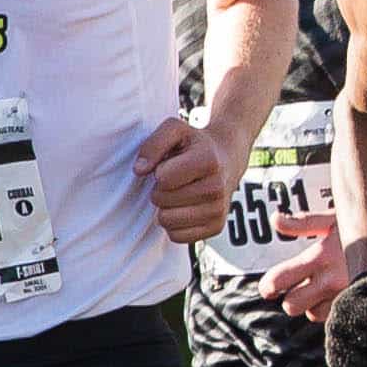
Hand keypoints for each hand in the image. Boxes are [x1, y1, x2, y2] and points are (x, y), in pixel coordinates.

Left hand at [134, 115, 233, 245]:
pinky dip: (174, 224)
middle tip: (175, 180)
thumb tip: (139, 170)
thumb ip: (153, 144)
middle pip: (161, 200)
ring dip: (165, 208)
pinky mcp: (216, 228)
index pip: (162, 178)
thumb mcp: (174, 130)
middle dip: (160, 190)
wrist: (227, 159)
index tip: (170, 164)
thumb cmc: (193, 145)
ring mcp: (219, 210)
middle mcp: (217, 187)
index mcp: (208, 160)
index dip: (159, 171)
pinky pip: (176, 237)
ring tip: (178, 193)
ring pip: (166, 221)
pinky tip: (183, 208)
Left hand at [253, 222, 350, 317]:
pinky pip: (332, 317)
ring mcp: (344, 295)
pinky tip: (333, 295)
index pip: (279, 281)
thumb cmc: (364, 230)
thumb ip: (304, 222)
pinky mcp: (357, 304)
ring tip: (318, 289)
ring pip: (312, 314)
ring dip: (311, 304)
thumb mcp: (334, 220)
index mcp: (321, 256)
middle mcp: (331, 280)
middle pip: (291, 305)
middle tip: (297, 285)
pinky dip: (329, 309)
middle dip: (290, 297)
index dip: (269, 285)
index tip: (270, 284)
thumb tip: (275, 220)